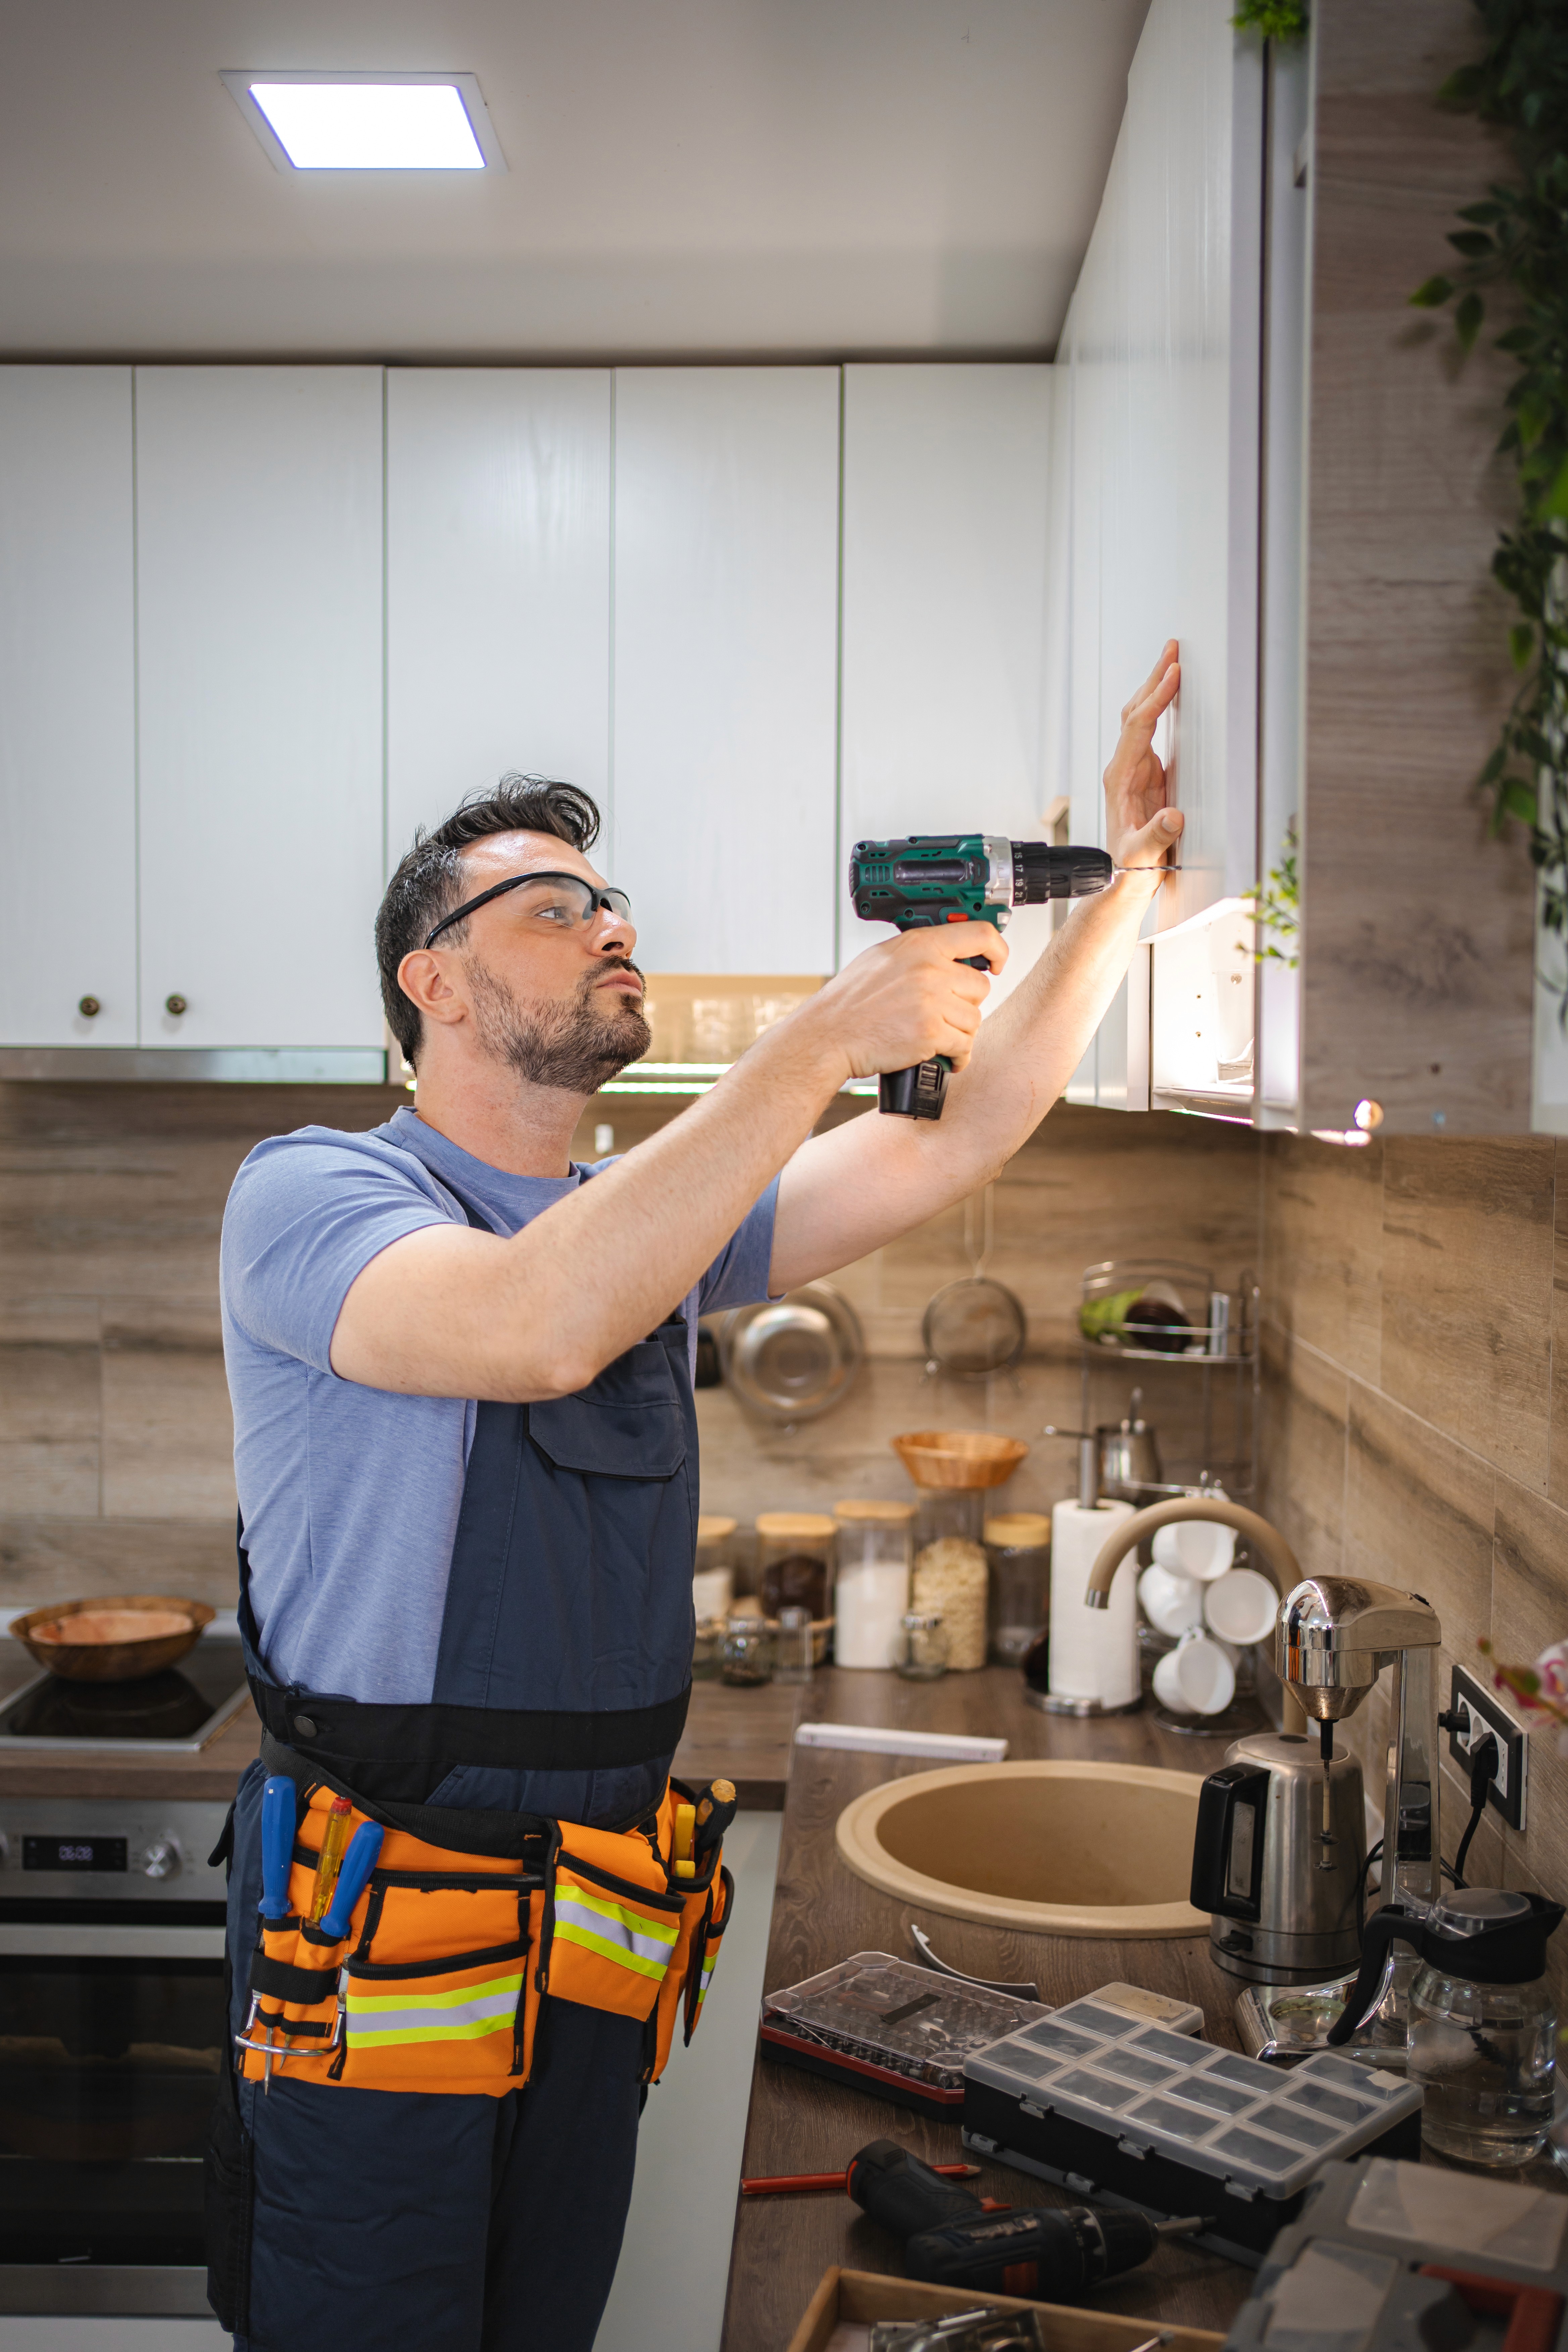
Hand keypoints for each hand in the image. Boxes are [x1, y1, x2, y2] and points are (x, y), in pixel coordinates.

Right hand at [800, 924, 1005, 1081]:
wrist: (828, 1037)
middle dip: (966, 1004)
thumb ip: (917, 952)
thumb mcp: (881, 959)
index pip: (980, 934)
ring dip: (960, 1033)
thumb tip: (948, 952)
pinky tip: (944, 1057)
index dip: (997, 950)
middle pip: (980, 986)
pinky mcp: (930, 1033)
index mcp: (919, 945)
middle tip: (944, 1014)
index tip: (997, 963)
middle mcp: (929, 969)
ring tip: (937, 1037)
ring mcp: (931, 1001)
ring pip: (974, 1019)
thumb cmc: (850, 1002)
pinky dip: (957, 1056)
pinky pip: (964, 1046)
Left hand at [1105, 640, 1183, 870]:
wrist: (1125, 879)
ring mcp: (1135, 769)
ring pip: (1142, 717)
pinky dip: (1162, 707)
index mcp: (1120, 779)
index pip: (1138, 727)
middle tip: (1172, 648)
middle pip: (1136, 712)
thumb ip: (1157, 836)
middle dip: (1154, 679)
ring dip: (1156, 688)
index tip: (1173, 674)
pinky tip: (1173, 693)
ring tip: (1173, 658)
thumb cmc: (1130, 866)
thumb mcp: (1142, 855)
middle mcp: (1124, 768)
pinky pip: (1152, 731)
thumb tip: (1175, 816)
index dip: (1156, 699)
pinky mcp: (1148, 774)